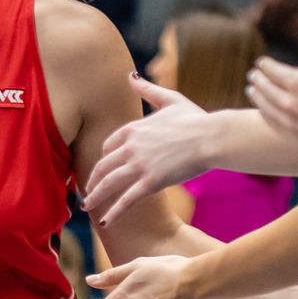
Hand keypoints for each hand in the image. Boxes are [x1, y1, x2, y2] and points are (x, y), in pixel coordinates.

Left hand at [81, 73, 213, 225]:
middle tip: (85, 191)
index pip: (108, 146)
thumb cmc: (195, 119)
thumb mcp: (169, 99)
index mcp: (132, 129)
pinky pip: (126, 199)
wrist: (212, 137)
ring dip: (95, 197)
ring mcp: (139, 165)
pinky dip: (114, 212)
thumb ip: (147, 90)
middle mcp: (131, 147)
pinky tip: (105, 222)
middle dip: (92, 181)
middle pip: (103, 167)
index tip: (100, 169)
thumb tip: (130, 76)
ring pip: (108, 184)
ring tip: (86, 206)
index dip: (103, 159)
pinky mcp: (151, 182)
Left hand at [247, 34, 297, 164]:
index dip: (265, 64)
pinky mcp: (291, 135)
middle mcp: (287, 102)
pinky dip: (262, 112)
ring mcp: (287, 121)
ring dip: (255, 94)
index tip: (262, 62)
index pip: (271, 69)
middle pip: (263, 86)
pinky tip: (263, 109)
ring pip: (262, 105)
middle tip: (253, 74)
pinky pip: (269, 121)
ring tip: (252, 89)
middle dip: (257, 78)